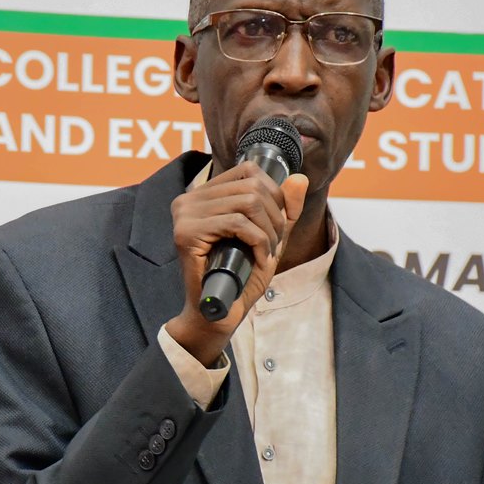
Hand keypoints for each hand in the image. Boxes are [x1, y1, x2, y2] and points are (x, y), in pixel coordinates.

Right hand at [165, 163, 307, 364]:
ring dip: (268, 230)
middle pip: (251, 186)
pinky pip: (236, 223)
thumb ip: (284, 209)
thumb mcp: (268, 237)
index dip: (274, 193)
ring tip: (268, 251)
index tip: (278, 223)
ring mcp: (184, 215)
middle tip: (275, 243)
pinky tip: (259, 258)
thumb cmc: (239, 277)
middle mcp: (188, 200)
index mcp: (202, 195)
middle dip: (275, 216)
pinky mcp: (186, 234)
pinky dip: (258, 241)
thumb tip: (299, 178)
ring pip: (247, 203)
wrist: (218, 313)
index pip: (247, 170)